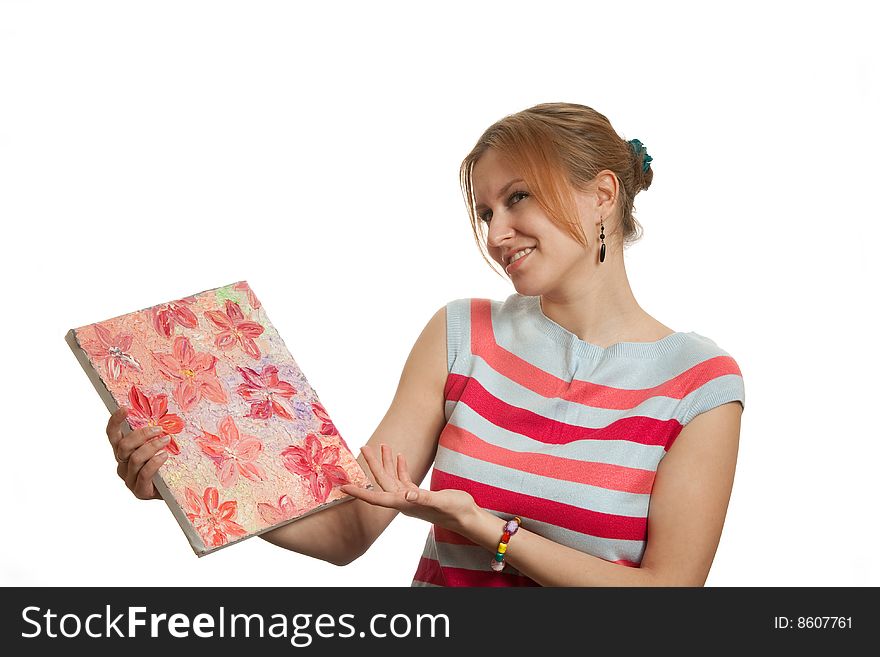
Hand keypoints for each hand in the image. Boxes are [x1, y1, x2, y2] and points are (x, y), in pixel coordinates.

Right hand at [106, 407, 169, 499]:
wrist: (174, 491)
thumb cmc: (166, 465)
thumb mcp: (158, 447)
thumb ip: (154, 435)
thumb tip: (162, 415)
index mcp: (123, 452)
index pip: (113, 435)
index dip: (115, 421)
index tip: (124, 408)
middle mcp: (122, 465)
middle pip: (123, 446)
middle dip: (141, 434)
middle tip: (159, 428)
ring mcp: (129, 479)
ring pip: (135, 458)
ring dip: (152, 446)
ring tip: (166, 440)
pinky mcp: (140, 491)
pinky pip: (145, 473)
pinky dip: (155, 462)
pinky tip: (165, 455)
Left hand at [340, 443, 477, 533]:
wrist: (467, 518)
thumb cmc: (455, 511)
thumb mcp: (440, 502)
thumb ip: (423, 498)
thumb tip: (407, 495)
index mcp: (404, 504)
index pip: (376, 498)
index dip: (359, 493)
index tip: (343, 487)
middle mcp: (403, 501)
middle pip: (382, 482)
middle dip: (372, 464)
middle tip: (363, 446)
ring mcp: (410, 498)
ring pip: (392, 478)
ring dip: (386, 462)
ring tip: (382, 444)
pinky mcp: (419, 494)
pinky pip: (404, 479)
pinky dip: (400, 467)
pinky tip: (399, 456)